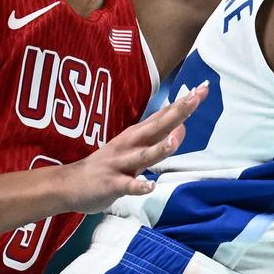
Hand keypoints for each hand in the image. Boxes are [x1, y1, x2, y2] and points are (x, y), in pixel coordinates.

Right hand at [62, 82, 208, 213]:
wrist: (69, 184)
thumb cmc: (109, 162)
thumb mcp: (133, 142)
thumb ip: (156, 132)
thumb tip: (181, 121)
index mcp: (137, 133)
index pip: (164, 114)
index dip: (183, 102)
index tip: (203, 88)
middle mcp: (130, 144)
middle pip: (158, 127)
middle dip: (178, 113)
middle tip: (196, 98)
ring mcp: (121, 164)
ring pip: (144, 155)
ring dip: (160, 147)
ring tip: (174, 140)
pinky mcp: (112, 184)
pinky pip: (127, 186)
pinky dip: (138, 185)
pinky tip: (150, 186)